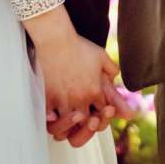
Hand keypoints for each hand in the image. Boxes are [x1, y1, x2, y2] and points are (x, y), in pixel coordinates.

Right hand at [28, 15, 118, 144]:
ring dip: (69, 124)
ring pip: (68, 124)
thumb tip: (116, 78)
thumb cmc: (78, 46)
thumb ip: (111, 69)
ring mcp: (64, 99)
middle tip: (83, 118)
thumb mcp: (101, 56)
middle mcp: (81, 99)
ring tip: (68, 118)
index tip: (97, 111)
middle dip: (88, 123)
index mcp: (96, 91)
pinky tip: (52, 116)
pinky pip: (49, 118)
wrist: (56, 39)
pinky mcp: (48, 97)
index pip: (103, 113)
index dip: (102, 115)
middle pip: (87, 122)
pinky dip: (51, 119)